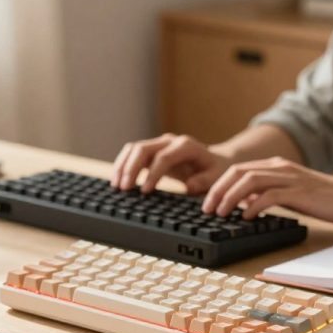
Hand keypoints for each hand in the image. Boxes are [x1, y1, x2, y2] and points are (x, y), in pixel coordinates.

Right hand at [111, 134, 233, 193]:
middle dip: (131, 169)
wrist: (214, 160)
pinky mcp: (151, 151)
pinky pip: (132, 154)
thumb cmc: (215, 170)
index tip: (144, 191)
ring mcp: (158, 144)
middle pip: (143, 149)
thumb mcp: (216, 176)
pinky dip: (123, 166)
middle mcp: (169, 141)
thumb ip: (204, 181)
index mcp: (186, 146)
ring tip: (116, 186)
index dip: (152, 174)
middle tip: (124, 189)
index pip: (163, 158)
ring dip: (123, 166)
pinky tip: (117, 181)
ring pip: (133, 149)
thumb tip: (189, 186)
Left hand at [202, 157, 332, 222]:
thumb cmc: (322, 199)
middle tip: (207, 209)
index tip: (207, 202)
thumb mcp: (289, 193)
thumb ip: (267, 194)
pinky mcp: (299, 192)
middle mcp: (280, 168)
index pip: (238, 170)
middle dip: (218, 190)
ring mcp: (289, 178)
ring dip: (230, 197)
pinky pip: (270, 196)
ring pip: (250, 181)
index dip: (218, 185)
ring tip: (221, 213)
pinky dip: (254, 205)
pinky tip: (246, 217)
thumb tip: (243, 203)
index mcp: (275, 166)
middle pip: (238, 173)